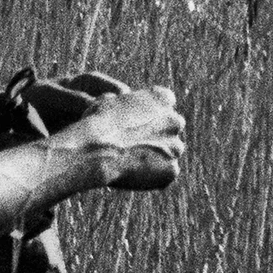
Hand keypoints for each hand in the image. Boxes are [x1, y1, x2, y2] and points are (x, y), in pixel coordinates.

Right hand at [59, 82, 186, 192]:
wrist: (96, 149)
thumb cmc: (97, 122)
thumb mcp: (109, 99)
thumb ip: (128, 101)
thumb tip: (124, 104)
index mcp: (162, 98)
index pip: (165, 103)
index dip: (149, 112)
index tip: (135, 119)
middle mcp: (175, 121)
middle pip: (171, 127)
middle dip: (157, 133)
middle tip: (134, 141)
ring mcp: (175, 147)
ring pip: (169, 150)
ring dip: (157, 153)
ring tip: (130, 159)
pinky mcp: (171, 170)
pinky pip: (166, 172)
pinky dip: (154, 174)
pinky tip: (134, 172)